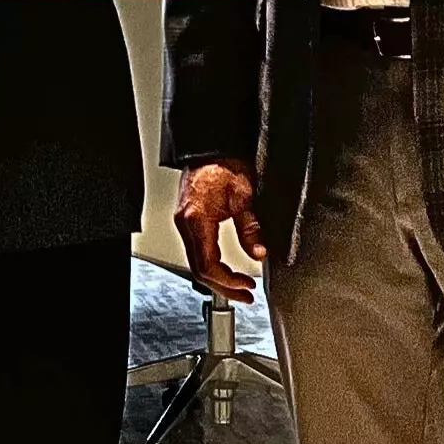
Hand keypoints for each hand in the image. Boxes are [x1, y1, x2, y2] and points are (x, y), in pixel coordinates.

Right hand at [175, 161, 262, 305]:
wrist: (211, 147)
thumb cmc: (224, 164)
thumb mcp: (244, 197)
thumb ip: (251, 228)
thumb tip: (258, 252)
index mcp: (196, 220)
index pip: (207, 265)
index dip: (227, 282)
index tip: (247, 287)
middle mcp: (186, 224)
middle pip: (199, 270)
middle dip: (223, 287)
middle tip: (246, 295)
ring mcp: (185, 223)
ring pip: (196, 263)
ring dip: (218, 278)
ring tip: (240, 286)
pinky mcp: (188, 221)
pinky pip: (197, 252)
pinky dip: (212, 265)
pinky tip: (226, 269)